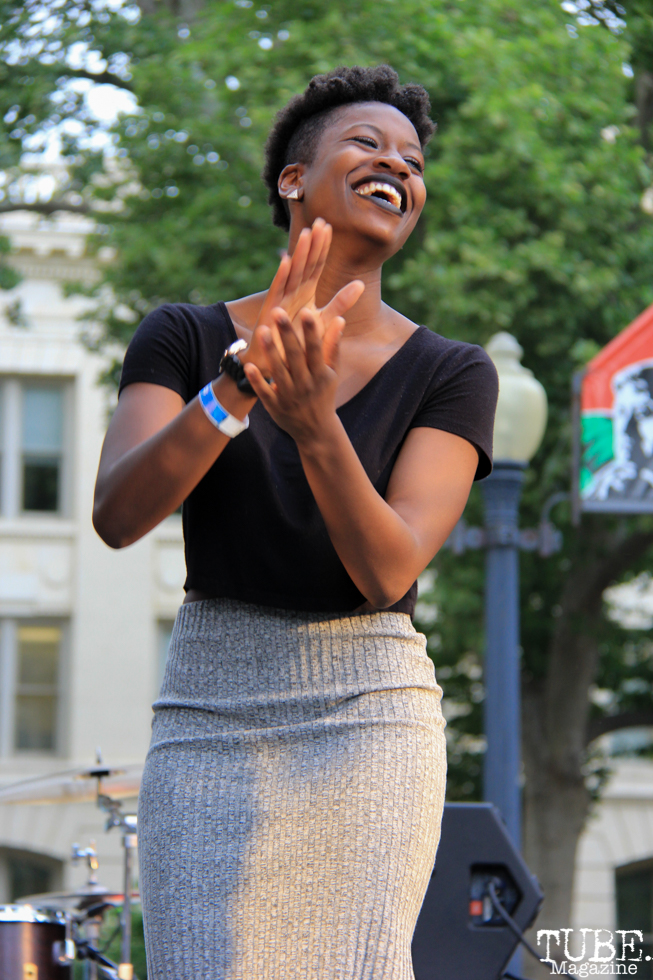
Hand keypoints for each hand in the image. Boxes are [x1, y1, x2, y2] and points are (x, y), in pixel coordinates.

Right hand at [243, 218, 363, 374]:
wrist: (279, 363)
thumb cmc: (300, 341)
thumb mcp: (325, 320)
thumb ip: (341, 302)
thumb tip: (359, 283)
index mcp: (306, 292)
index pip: (316, 265)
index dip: (322, 247)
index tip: (328, 226)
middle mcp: (293, 292)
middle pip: (305, 264)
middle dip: (312, 244)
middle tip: (320, 222)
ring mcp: (281, 299)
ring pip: (292, 273)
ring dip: (299, 254)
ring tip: (306, 235)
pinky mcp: (271, 311)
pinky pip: (277, 291)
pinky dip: (281, 276)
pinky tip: (286, 261)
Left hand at [243, 307, 343, 444]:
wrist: (316, 431)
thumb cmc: (324, 395)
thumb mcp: (333, 373)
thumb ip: (333, 347)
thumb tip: (339, 319)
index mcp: (321, 375)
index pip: (315, 349)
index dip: (311, 331)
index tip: (306, 311)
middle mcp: (306, 385)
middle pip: (295, 357)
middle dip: (287, 334)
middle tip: (277, 312)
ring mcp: (290, 397)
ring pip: (279, 372)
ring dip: (270, 352)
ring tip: (262, 330)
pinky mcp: (275, 407)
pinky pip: (265, 392)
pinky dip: (257, 381)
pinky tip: (249, 366)